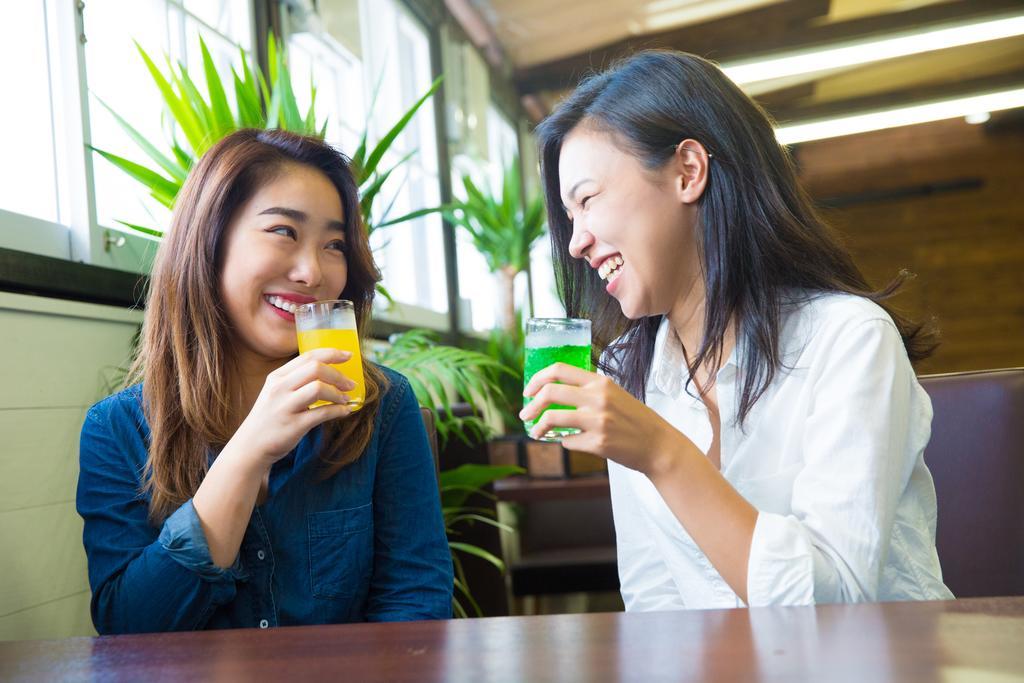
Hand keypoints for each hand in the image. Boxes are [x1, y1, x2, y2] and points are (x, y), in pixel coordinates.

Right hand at [232, 348, 355, 467]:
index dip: (332, 353)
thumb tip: (329, 372)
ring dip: (338, 393)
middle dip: (338, 375)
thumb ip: (297, 381)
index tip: (348, 355)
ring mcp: (285, 406)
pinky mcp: (293, 425)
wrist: (250, 447)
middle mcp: (279, 388)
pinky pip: (322, 413)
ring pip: (318, 388)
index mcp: (277, 376)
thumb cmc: (269, 418)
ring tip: (345, 399)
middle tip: (350, 384)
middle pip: (316, 368)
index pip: (308, 356)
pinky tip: (345, 412)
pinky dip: (338, 411)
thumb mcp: (276, 393)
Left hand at [520, 363, 696, 476]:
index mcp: (600, 382)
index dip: (537, 379)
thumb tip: (552, 393)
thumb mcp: (614, 394)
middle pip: (550, 393)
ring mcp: (598, 421)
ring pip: (552, 418)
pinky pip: (568, 441)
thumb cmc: (634, 419)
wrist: (658, 445)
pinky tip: (574, 442)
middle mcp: (598, 398)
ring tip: (535, 433)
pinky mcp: (598, 443)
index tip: (528, 391)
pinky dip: (566, 442)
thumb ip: (588, 391)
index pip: (559, 369)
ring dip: (538, 427)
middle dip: (530, 405)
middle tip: (524, 414)